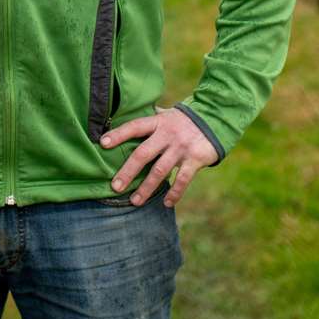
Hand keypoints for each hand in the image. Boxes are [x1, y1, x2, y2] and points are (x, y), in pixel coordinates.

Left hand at [100, 107, 217, 208]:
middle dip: (128, 171)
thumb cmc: (184, 119)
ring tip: (135, 201)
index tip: (102, 144)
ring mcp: (181, 147)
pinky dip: (174, 193)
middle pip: (143, 153)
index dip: (118, 134)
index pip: (134, 127)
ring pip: (160, 170)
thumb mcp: (166, 115)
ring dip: (147, 188)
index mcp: (158, 122)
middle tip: (115, 186)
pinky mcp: (195, 159)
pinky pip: (182, 179)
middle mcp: (167, 134)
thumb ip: (150, 120)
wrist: (216, 118)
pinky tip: (166, 203)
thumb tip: (125, 117)